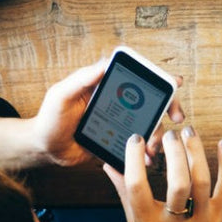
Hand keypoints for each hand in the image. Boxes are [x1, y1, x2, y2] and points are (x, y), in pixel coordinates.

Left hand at [28, 60, 184, 168]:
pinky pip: (137, 146)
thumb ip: (82, 79)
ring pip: (149, 125)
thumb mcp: (62, 94)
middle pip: (152, 101)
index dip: (160, 80)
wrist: (44, 150)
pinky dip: (145, 152)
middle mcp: (119, 104)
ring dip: (157, 134)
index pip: (139, 79)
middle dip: (170, 107)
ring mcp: (121, 123)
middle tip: (177, 117)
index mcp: (109, 88)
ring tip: (153, 146)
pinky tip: (146, 158)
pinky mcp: (118, 142)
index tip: (175, 83)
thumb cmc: (49, 118)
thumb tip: (106, 62)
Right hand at [107, 128, 221, 221]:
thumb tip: (110, 164)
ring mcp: (201, 220)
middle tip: (169, 133)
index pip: (137, 187)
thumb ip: (124, 194)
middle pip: (177, 182)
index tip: (136, 139)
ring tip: (188, 132)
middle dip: (174, 152)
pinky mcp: (220, 218)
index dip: (134, 160)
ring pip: (202, 180)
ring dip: (196, 151)